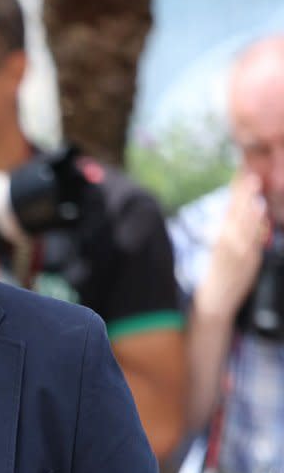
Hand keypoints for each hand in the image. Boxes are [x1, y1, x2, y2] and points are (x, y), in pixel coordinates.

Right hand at [202, 172, 267, 316]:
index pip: (231, 207)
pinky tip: (259, 209)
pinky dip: (255, 220)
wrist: (214, 302)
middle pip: (236, 209)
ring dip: (249, 199)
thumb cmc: (221, 278)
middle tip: (250, 169)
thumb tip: (248, 218)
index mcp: (222, 235)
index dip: (237, 189)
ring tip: (254, 182)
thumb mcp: (226, 252)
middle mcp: (227, 238)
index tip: (243, 170)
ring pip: (244, 218)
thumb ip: (237, 235)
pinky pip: (252, 234)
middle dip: (243, 189)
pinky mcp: (244, 257)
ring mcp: (236, 247)